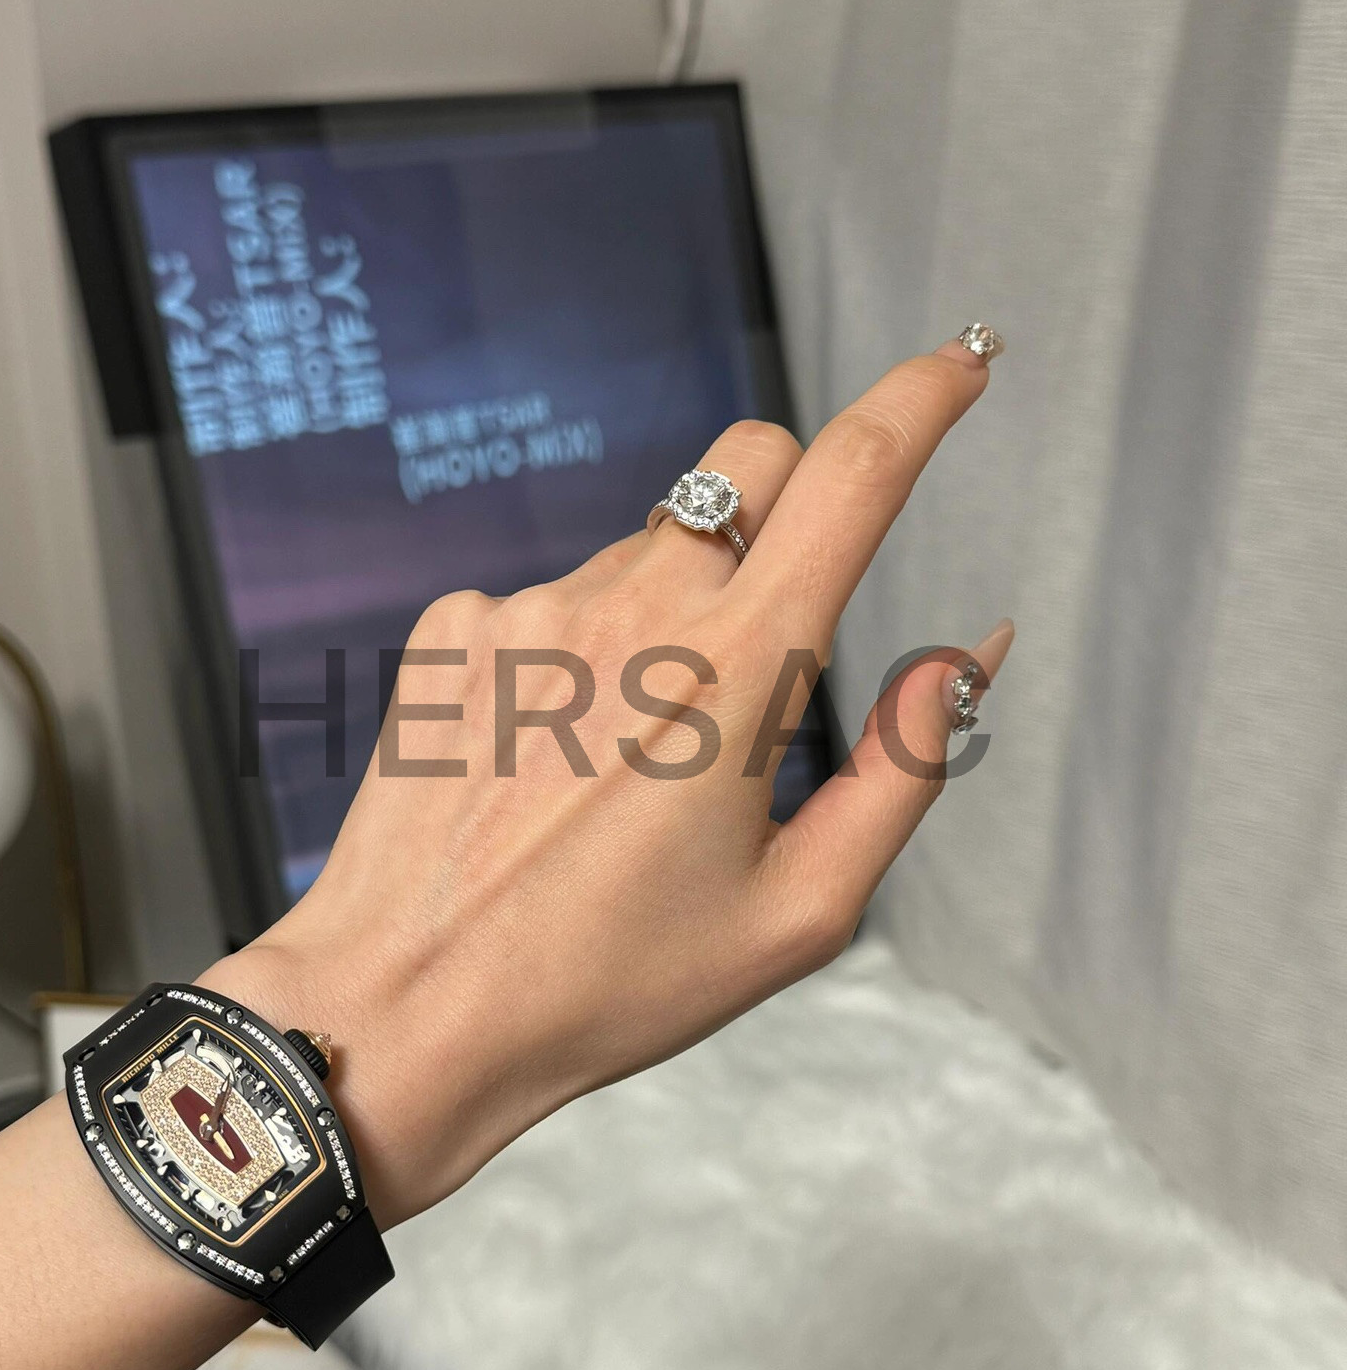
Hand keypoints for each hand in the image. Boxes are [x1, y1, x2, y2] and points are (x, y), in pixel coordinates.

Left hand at [202, 339, 1012, 1228]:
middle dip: (796, 506)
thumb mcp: (799, 912)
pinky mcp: (454, 623)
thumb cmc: (610, 981)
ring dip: (675, 611)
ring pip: (651, 547)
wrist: (403, 1008)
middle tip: (775, 639)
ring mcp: (532, 602)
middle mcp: (635, 603)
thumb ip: (906, 768)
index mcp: (737, 669)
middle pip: (753, 464)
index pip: (854, 477)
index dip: (922, 399)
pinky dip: (579, 648)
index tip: (961, 361)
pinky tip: (547, 753)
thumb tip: (967, 650)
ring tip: (628, 761)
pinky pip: (554, 594)